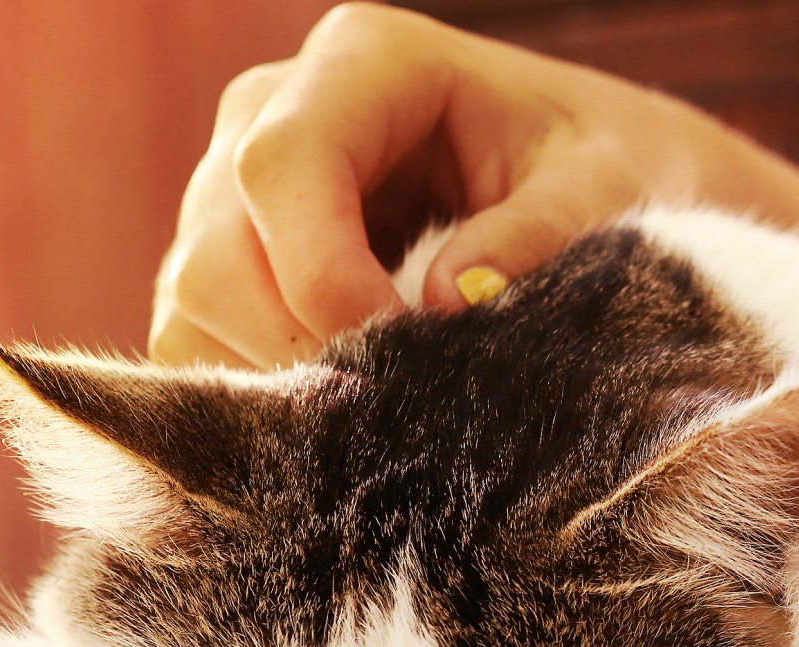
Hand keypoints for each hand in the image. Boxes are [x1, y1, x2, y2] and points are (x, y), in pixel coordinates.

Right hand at [151, 2, 798, 368]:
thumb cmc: (602, 174)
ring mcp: (237, 197)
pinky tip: (335, 430)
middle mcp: (273, 118)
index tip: (402, 358)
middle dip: (299, 352)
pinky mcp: (233, 272)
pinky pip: (197, 349)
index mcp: (363, 64)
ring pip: (195, 308)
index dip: (325, 279)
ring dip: (276, 389)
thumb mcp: (602, 189)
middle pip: (218, 253)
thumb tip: (445, 303)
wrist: (590, 193)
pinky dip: (256, 403)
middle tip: (396, 416)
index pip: (283, 165)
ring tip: (375, 425)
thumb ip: (537, 234)